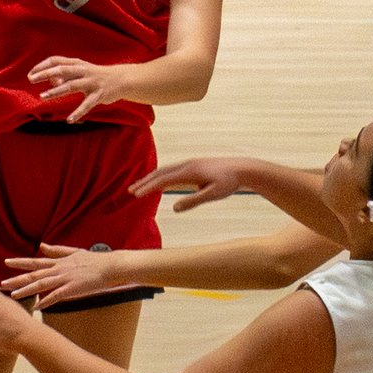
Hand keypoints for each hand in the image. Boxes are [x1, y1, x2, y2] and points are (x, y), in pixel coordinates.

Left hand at [4, 241, 120, 308]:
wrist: (110, 266)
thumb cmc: (94, 260)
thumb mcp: (73, 252)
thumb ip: (56, 250)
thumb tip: (42, 245)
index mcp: (58, 262)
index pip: (35, 261)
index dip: (20, 262)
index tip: (6, 262)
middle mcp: (59, 269)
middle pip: (34, 274)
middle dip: (17, 278)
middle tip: (2, 283)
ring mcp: (65, 279)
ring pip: (41, 284)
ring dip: (27, 290)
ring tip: (13, 295)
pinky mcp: (73, 288)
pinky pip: (56, 296)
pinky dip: (46, 301)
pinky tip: (37, 307)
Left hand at [31, 54, 139, 122]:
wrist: (121, 79)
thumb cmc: (96, 76)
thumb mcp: (80, 72)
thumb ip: (66, 76)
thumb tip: (50, 79)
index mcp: (77, 64)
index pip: (56, 60)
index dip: (42, 66)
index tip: (31, 74)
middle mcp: (83, 71)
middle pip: (62, 69)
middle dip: (45, 74)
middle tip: (31, 80)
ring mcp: (91, 82)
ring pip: (71, 86)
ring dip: (55, 91)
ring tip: (42, 97)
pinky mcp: (99, 95)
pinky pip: (86, 105)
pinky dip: (78, 112)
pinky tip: (69, 120)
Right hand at [132, 154, 249, 207]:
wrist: (242, 168)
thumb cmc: (229, 182)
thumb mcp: (213, 194)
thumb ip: (194, 201)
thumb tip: (174, 208)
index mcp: (189, 172)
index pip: (163, 180)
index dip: (148, 188)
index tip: (135, 195)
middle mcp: (187, 165)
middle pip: (160, 173)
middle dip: (144, 182)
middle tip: (130, 192)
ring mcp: (190, 164)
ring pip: (165, 170)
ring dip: (151, 178)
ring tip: (140, 187)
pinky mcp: (193, 166)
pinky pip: (172, 170)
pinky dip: (161, 176)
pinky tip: (159, 182)